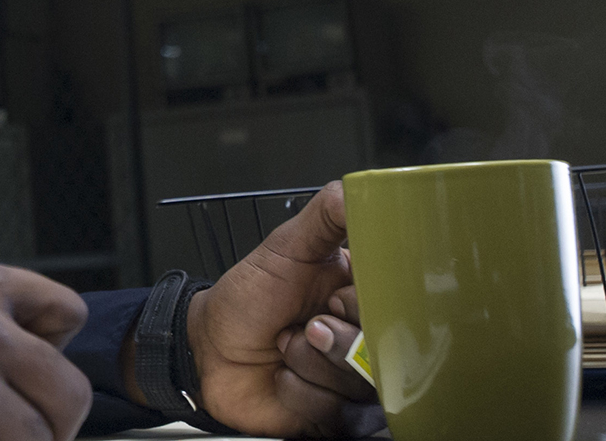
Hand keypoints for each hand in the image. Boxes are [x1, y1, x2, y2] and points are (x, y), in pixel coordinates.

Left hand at [186, 181, 383, 436]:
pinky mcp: (337, 414)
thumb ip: (324, 217)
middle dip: (335, 340)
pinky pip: (335, 410)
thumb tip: (356, 190)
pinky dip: (300, 392)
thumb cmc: (247, 298)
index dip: (363, 306)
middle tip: (306, 325)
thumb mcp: (284, 248)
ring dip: (310, 363)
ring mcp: (353, 379)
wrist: (209, 349)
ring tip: (286, 346)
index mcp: (363, 295)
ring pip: (360, 383)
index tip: (334, 299)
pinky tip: (282, 376)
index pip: (397, 305)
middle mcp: (365, 338)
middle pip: (386, 350)